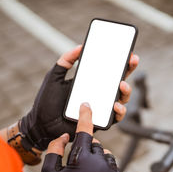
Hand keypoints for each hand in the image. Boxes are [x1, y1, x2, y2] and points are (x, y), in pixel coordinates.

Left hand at [20, 46, 138, 149]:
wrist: (41, 124)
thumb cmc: (47, 101)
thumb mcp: (55, 76)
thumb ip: (65, 60)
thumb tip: (80, 46)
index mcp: (90, 82)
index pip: (109, 69)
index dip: (120, 60)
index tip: (127, 50)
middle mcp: (99, 94)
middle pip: (120, 81)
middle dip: (129, 70)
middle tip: (132, 60)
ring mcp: (101, 108)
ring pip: (121, 99)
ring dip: (126, 91)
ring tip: (122, 85)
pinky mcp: (100, 122)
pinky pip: (115, 117)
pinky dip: (119, 111)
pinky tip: (116, 105)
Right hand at [43, 103, 124, 171]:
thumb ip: (55, 150)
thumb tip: (64, 136)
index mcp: (81, 158)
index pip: (85, 130)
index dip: (85, 116)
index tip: (87, 106)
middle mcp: (100, 163)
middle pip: (95, 144)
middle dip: (86, 149)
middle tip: (77, 165)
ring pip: (106, 156)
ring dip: (97, 160)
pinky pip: (113, 169)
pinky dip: (105, 171)